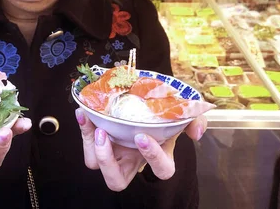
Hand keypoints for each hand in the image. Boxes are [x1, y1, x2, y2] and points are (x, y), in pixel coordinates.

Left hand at [76, 109, 206, 191]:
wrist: (144, 97)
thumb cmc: (162, 112)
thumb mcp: (180, 114)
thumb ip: (194, 121)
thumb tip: (195, 133)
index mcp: (157, 158)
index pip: (161, 171)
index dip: (152, 157)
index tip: (142, 136)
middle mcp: (132, 161)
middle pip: (116, 182)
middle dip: (107, 162)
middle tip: (106, 134)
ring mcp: (113, 153)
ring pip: (94, 164)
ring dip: (91, 145)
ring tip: (93, 123)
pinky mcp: (98, 141)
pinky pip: (86, 144)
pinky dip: (84, 128)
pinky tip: (83, 112)